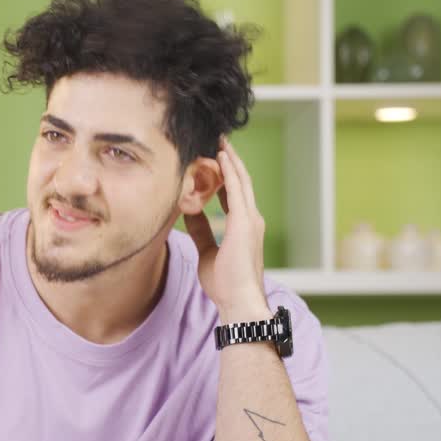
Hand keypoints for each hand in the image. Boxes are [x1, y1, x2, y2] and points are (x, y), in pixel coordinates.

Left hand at [183, 136, 268, 322]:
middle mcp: (250, 219)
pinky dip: (230, 171)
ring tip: (220, 141)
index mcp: (243, 227)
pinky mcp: (244, 223)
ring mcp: (250, 220)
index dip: (225, 176)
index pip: (234, 194)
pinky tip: (221, 157)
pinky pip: (236, 190)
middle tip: (219, 140)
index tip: (214, 161)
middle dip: (230, 161)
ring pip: (240, 181)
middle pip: (240, 182)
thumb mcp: (208, 252)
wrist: (239, 300)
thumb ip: (202, 232)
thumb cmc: (225, 283)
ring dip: (230, 160)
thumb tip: (190, 215)